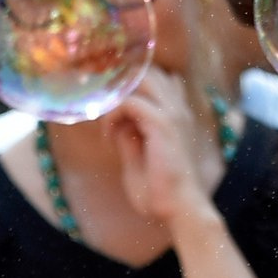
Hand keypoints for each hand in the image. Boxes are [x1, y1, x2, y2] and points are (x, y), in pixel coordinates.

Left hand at [116, 69, 218, 229]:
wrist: (180, 208)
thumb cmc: (160, 189)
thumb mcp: (137, 156)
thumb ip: (127, 134)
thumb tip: (113, 120)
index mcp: (176, 113)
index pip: (155, 75)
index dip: (127, 81)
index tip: (105, 103)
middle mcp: (177, 107)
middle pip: (146, 69)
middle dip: (117, 82)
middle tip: (97, 105)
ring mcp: (172, 112)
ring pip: (138, 79)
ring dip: (114, 96)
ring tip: (103, 119)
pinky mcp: (162, 124)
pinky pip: (128, 103)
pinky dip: (111, 116)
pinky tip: (107, 138)